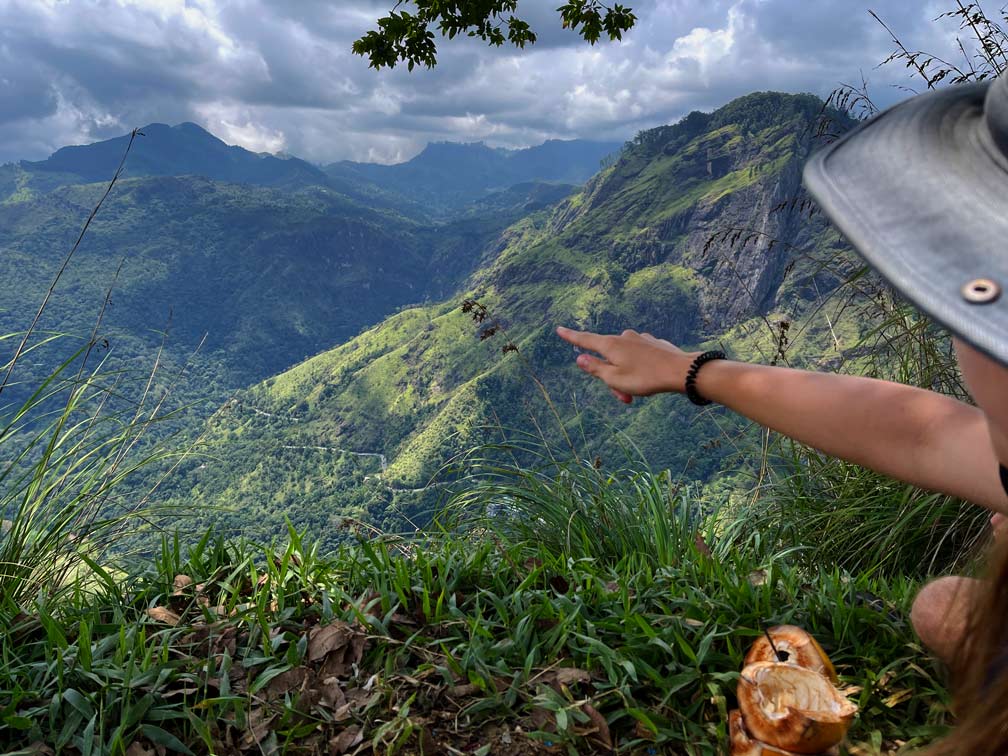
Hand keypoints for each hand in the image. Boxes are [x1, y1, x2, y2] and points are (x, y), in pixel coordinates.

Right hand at [556, 326, 695, 403]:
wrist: (681, 371)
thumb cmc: (646, 378)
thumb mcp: (615, 379)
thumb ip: (595, 368)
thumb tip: (580, 358)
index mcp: (610, 345)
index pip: (585, 340)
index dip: (571, 337)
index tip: (559, 329)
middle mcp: (624, 337)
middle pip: (608, 357)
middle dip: (611, 377)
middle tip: (624, 397)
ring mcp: (640, 339)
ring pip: (624, 359)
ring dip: (626, 376)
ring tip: (638, 391)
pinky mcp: (653, 343)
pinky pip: (639, 357)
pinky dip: (638, 369)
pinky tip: (650, 378)